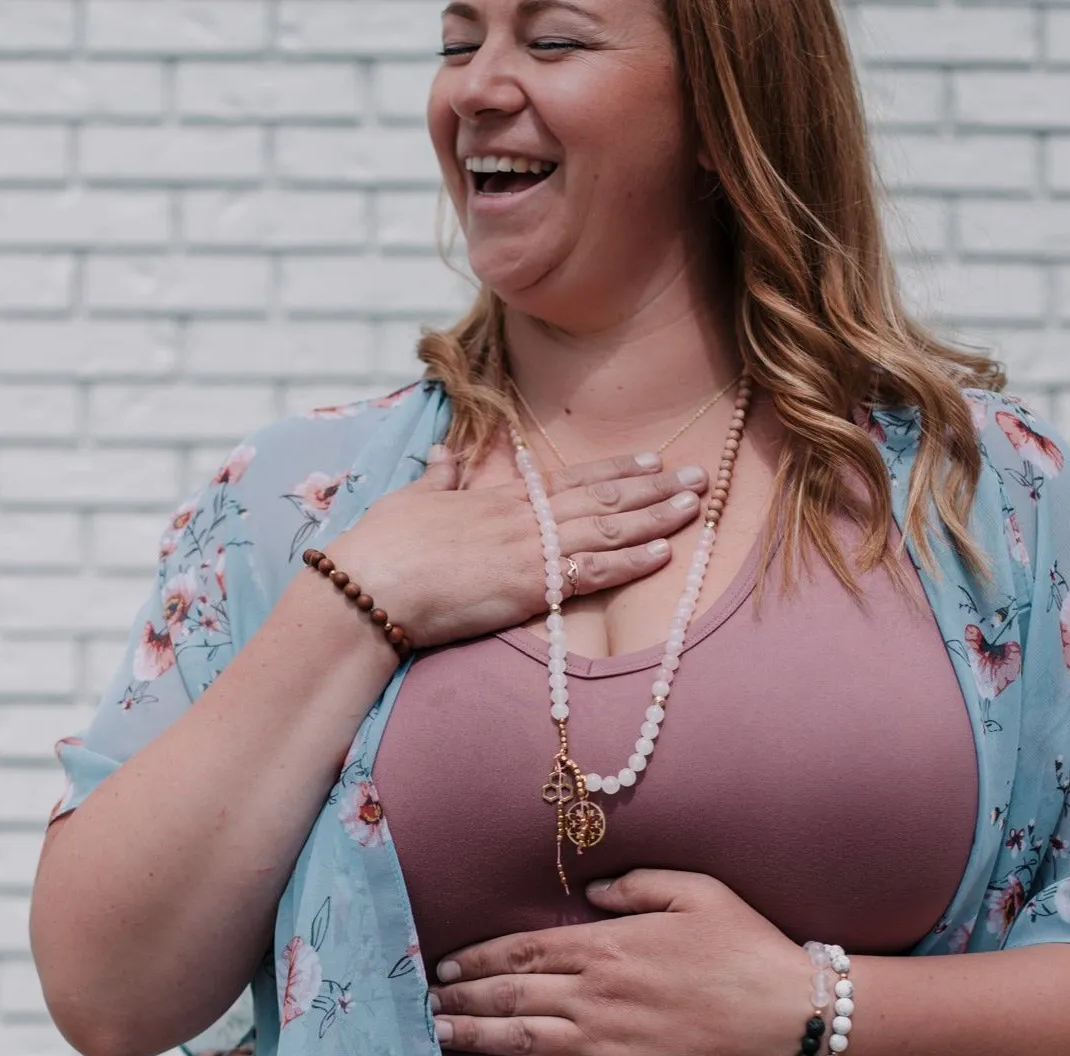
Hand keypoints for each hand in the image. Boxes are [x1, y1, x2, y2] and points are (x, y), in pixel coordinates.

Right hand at [325, 448, 710, 649]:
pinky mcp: (531, 585)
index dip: (616, 471)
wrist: (369, 584)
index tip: (651, 461)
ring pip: (609, 530)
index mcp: (501, 499)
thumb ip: (436, 479)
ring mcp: (532, 549)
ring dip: (657, 517)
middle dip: (655, 488)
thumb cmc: (383, 546)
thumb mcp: (411, 500)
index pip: (571, 481)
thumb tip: (442, 456)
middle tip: (700, 476)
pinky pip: (593, 572)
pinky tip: (665, 553)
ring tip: (697, 505)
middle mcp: (525, 518)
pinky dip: (631, 562)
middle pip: (603, 500)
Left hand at [429, 870, 814, 1055]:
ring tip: (436, 1035)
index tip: (445, 964)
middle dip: (462, 998)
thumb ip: (635, 886)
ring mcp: (606, 1042)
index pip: (525, 950)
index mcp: (608, 944)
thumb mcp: (696, 891)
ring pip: (522, 1040)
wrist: (785, 1017)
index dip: (479, 959)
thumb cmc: (744, 946)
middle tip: (423, 1002)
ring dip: (474, 1038)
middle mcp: (595, 993)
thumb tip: (586, 895)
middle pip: (512, 996)